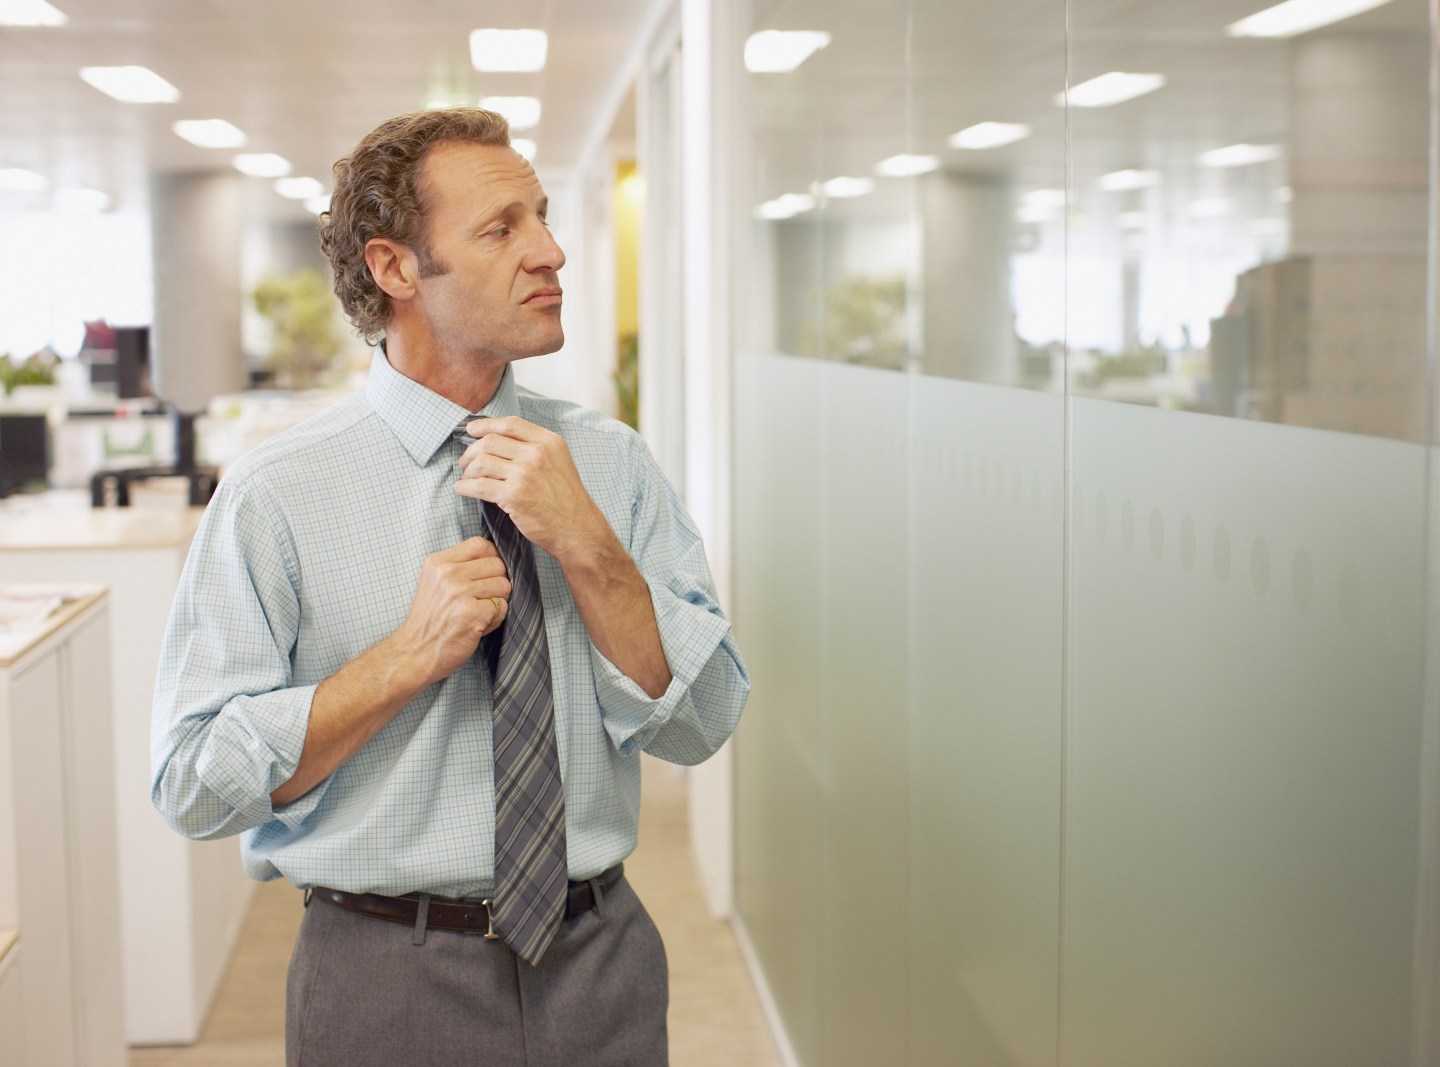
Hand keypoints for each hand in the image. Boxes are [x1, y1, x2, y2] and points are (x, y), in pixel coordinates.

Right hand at [394, 537, 509, 685]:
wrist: (414, 653)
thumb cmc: (429, 620)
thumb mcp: (434, 583)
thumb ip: (459, 566)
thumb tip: (495, 556)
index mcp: (438, 562)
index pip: (480, 544)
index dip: (491, 558)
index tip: (486, 574)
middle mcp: (448, 574)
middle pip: (497, 564)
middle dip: (496, 583)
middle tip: (479, 600)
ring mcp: (460, 593)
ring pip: (504, 585)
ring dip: (496, 602)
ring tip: (477, 613)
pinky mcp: (472, 613)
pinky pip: (502, 607)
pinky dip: (495, 619)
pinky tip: (477, 626)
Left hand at [455, 416, 608, 560]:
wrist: (577, 529)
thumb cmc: (566, 499)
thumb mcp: (559, 462)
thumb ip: (536, 449)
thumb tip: (500, 440)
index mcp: (549, 442)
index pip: (510, 424)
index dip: (486, 425)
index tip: (471, 430)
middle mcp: (537, 454)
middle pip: (491, 441)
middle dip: (471, 451)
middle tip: (465, 462)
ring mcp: (525, 474)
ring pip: (481, 462)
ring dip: (468, 470)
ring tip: (467, 478)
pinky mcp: (514, 496)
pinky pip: (479, 486)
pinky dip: (465, 487)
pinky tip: (463, 489)